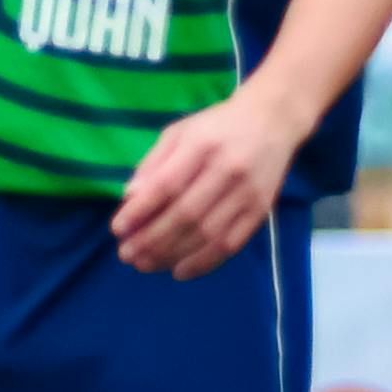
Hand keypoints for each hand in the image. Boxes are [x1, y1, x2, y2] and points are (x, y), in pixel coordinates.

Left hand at [113, 92, 306, 278]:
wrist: (274, 121)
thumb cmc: (218, 126)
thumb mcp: (180, 132)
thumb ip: (153, 163)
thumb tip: (129, 198)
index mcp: (202, 145)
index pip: (167, 184)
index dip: (140, 211)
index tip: (117, 229)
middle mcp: (229, 170)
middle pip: (186, 214)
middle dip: (152, 240)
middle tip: (127, 255)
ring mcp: (248, 193)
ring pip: (208, 234)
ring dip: (173, 255)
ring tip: (146, 265)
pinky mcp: (261, 210)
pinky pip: (232, 243)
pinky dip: (204, 262)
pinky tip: (180, 271)